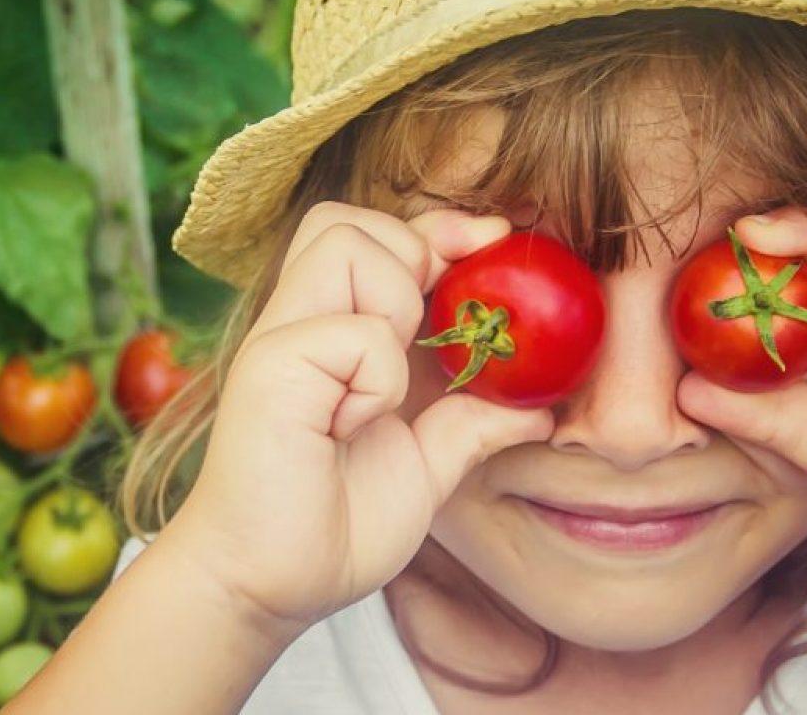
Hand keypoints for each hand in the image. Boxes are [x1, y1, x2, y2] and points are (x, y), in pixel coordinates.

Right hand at [164, 202, 554, 629]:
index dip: (439, 228)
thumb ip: (471, 425)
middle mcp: (298, 323)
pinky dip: (380, 375)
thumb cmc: (329, 529)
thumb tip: (541, 408)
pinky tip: (354, 423)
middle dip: (409, 248)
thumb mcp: (425, 469)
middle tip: (428, 324)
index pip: (377, 237)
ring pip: (344, 242)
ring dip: (392, 299)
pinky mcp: (270, 369)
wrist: (265, 588)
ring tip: (384, 379)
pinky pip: (356, 331)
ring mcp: (279, 341)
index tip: (493, 244)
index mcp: (330, 335)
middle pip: (345, 218)